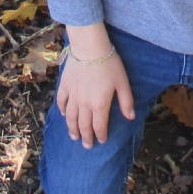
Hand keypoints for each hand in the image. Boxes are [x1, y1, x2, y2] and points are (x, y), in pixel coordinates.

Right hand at [56, 23, 134, 148]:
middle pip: (84, 125)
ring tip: (74, 137)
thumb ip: (126, 101)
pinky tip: (64, 114)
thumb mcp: (123, 82)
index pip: (99, 126)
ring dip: (72, 129)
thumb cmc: (109, 64)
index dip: (100, 135)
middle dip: (86, 137)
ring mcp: (72, 96)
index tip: (101, 141)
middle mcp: (84, 104)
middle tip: (86, 146)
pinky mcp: (64, 86)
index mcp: (99, 105)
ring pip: (71, 117)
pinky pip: (62, 102)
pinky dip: (63, 110)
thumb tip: (130, 117)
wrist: (89, 48)